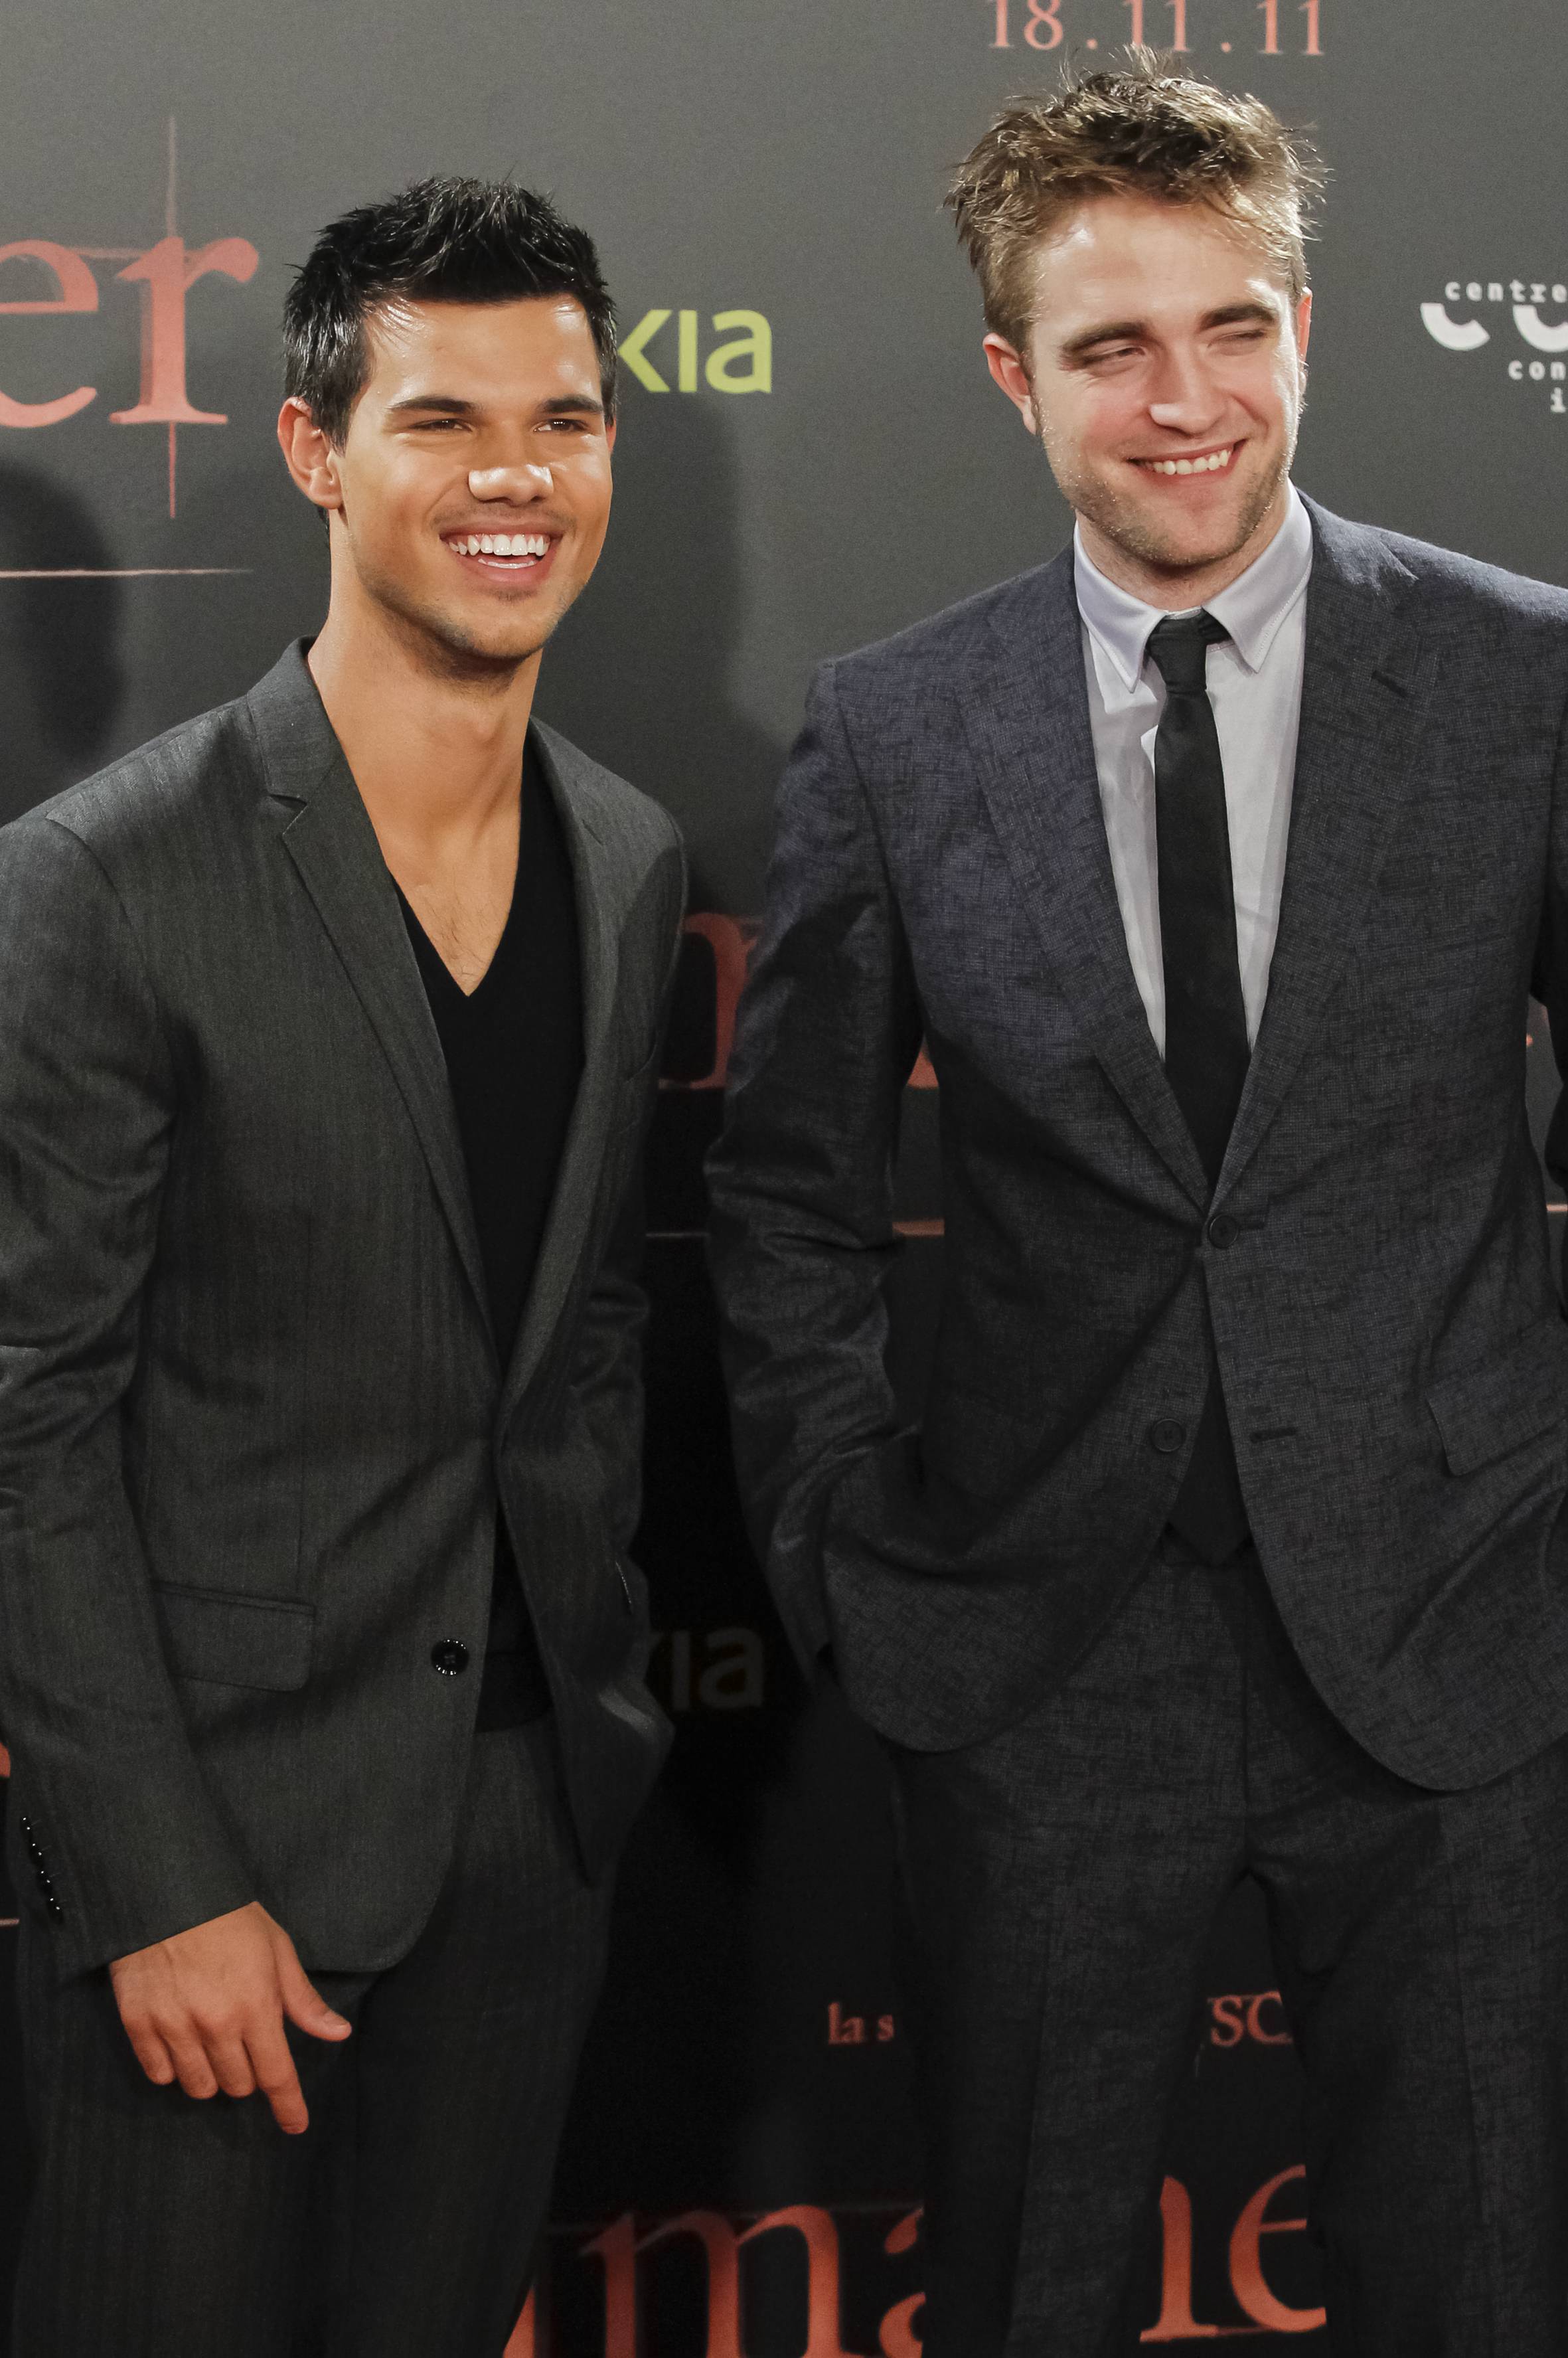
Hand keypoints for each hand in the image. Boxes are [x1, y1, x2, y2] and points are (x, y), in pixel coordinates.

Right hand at [108, 1900, 350, 2132]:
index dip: (289, 2106)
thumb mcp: (277, 1949)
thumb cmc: (230, 1917)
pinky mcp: (139, 2025)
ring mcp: (174, 2028)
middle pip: (239, 2085)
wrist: (166, 1891)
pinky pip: (159, 2074)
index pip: (277, 2075)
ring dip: (212, 2074)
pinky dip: (172, 2067)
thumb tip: (337, 2033)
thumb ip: (303, 1999)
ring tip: (212, 2043)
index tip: (297, 2125)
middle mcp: (216, 2025)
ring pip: (199, 2087)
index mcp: (256, 2006)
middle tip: (245, 2041)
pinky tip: (179, 2041)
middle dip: (249, 2074)